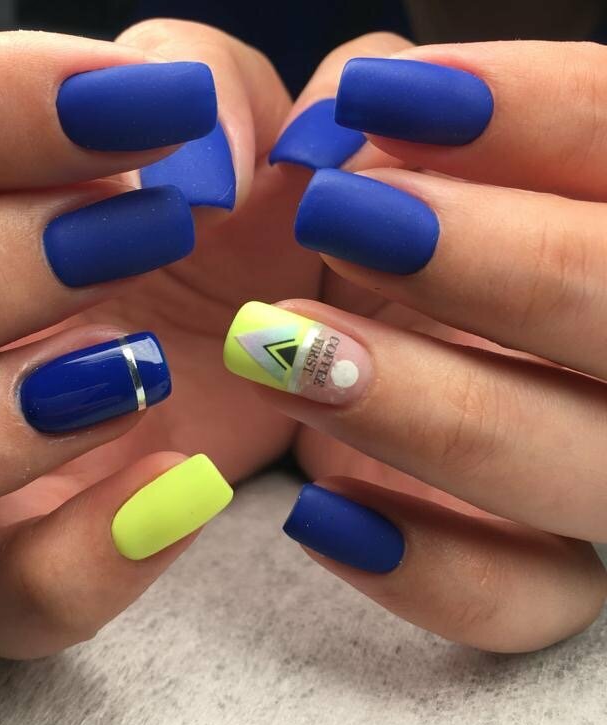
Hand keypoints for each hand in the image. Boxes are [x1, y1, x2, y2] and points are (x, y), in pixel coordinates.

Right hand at [0, 23, 323, 658]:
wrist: (251, 341)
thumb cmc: (223, 220)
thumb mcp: (208, 124)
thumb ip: (196, 71)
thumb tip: (191, 124)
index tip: (131, 114)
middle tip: (140, 235)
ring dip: (9, 411)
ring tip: (141, 364)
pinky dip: (86, 559)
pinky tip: (179, 482)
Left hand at [228, 38, 606, 651]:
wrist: (183, 361)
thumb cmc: (226, 242)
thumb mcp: (252, 149)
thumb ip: (282, 100)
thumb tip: (322, 126)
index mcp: (539, 213)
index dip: (537, 113)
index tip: (396, 105)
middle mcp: (573, 341)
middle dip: (506, 264)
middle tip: (351, 225)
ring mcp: (548, 463)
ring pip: (590, 467)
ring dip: (447, 413)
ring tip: (300, 362)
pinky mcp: (496, 560)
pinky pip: (529, 599)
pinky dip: (435, 569)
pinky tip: (322, 513)